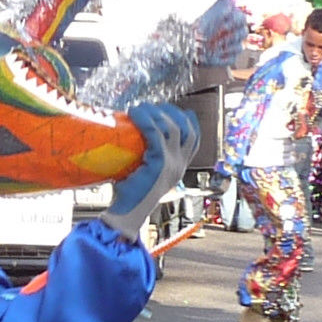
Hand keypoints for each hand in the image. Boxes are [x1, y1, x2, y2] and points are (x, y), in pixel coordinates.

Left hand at [105, 104, 198, 238]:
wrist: (126, 214)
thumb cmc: (129, 196)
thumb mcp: (143, 175)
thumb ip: (145, 159)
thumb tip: (128, 140)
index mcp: (178, 169)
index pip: (194, 140)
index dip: (190, 122)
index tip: (179, 111)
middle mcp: (179, 165)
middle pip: (186, 129)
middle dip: (171, 113)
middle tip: (152, 107)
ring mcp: (171, 164)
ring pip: (171, 128)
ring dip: (155, 113)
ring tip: (140, 108)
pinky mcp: (159, 163)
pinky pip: (154, 133)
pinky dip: (145, 119)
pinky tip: (134, 113)